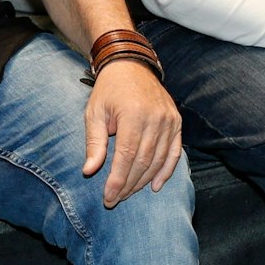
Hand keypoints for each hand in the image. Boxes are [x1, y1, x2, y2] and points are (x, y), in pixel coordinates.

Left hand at [80, 59, 183, 207]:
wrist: (130, 65)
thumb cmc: (108, 90)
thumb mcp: (94, 112)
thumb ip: (94, 142)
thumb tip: (89, 171)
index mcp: (134, 115)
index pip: (127, 156)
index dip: (118, 180)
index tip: (108, 197)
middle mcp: (156, 118)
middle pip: (143, 161)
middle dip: (129, 184)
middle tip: (115, 199)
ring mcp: (169, 120)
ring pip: (159, 160)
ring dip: (144, 181)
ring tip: (129, 193)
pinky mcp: (176, 121)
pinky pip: (174, 152)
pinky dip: (166, 171)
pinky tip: (155, 186)